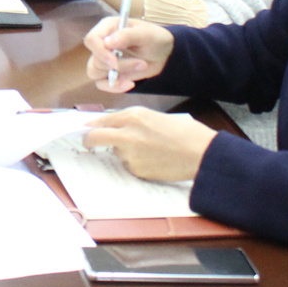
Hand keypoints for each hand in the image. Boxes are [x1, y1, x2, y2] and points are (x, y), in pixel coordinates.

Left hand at [82, 107, 215, 182]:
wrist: (202, 154)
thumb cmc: (184, 133)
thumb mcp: (155, 117)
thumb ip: (132, 120)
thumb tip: (114, 126)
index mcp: (133, 115)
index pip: (101, 120)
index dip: (91, 125)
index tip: (85, 129)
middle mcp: (127, 133)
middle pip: (95, 137)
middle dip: (89, 139)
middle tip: (88, 142)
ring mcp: (130, 154)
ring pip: (116, 152)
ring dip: (123, 151)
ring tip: (148, 150)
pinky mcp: (137, 170)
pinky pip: (129, 165)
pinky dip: (136, 163)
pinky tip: (154, 160)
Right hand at [84, 16, 174, 92]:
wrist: (164, 53)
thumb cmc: (154, 38)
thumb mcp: (145, 34)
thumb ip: (127, 36)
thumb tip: (107, 43)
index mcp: (107, 28)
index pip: (91, 40)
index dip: (100, 52)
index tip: (114, 62)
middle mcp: (102, 43)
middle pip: (95, 59)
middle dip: (118, 65)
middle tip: (141, 63)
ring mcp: (105, 59)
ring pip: (95, 72)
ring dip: (117, 76)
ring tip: (140, 68)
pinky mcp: (109, 73)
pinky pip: (102, 84)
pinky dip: (114, 87)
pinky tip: (130, 84)